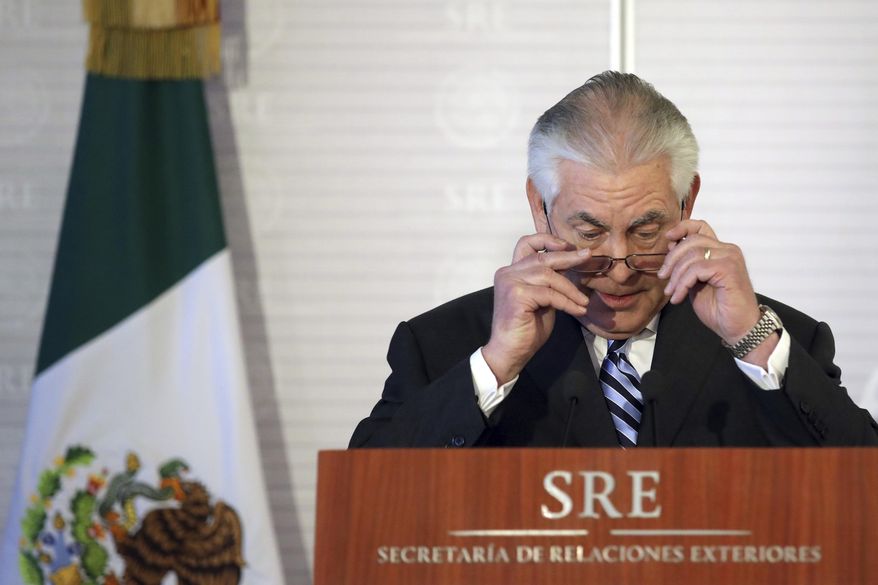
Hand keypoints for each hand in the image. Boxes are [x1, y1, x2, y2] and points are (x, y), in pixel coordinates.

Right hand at [482, 234, 590, 384]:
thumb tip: (573, 268)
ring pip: (549, 275)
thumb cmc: (526, 328)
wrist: (510, 352)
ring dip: (570, 288)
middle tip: (588, 256)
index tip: (567, 246)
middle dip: (568, 257)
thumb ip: (550, 283)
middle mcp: (507, 273)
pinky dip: (567, 302)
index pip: (526, 244)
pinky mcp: (517, 296)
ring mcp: (510, 283)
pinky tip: (578, 310)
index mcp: (511, 271)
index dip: (547, 240)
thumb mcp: (542, 299)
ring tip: (584, 301)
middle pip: (542, 257)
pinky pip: (550, 294)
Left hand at [658, 220, 768, 355]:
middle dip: (672, 259)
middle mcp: (728, 250)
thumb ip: (687, 265)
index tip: (667, 238)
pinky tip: (679, 297)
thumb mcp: (695, 283)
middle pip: (691, 241)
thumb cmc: (719, 308)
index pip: (701, 227)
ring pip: (692, 255)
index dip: (682, 228)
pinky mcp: (728, 269)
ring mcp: (730, 258)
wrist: (737, 328)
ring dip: (676, 276)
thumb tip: (671, 246)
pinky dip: (683, 284)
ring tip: (672, 292)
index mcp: (720, 251)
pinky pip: (696, 269)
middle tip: (663, 278)